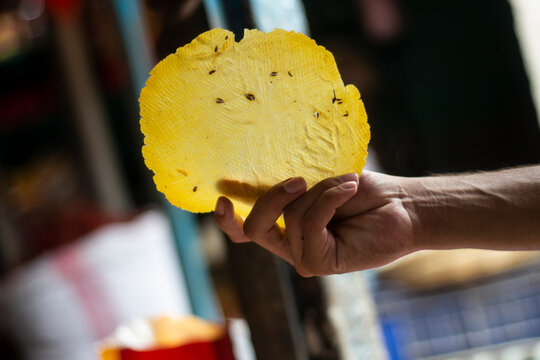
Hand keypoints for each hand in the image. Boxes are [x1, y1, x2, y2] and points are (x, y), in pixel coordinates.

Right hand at [214, 171, 415, 275]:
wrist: (400, 204)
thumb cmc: (362, 191)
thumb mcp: (318, 183)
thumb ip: (287, 188)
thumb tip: (246, 177)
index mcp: (286, 227)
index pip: (246, 231)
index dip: (226, 220)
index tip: (220, 197)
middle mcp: (291, 245)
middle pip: (254, 228)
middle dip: (271, 198)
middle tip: (299, 181)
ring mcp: (303, 257)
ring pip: (290, 217)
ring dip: (321, 191)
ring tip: (348, 184)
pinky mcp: (319, 263)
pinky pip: (310, 222)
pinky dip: (330, 198)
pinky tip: (351, 189)